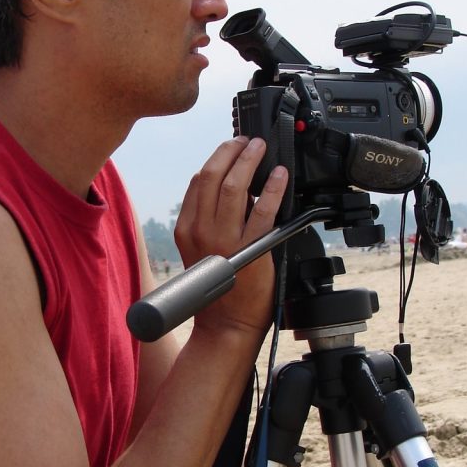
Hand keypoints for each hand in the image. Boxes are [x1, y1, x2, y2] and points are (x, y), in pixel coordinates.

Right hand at [174, 137, 287, 336]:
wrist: (228, 324)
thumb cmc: (218, 290)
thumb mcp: (201, 250)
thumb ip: (210, 220)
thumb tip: (234, 187)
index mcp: (186, 229)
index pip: (197, 182)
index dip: (216, 159)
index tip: (231, 149)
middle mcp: (200, 231)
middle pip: (211, 176)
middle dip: (230, 151)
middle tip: (246, 141)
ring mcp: (224, 240)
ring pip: (233, 187)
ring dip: (249, 161)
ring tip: (260, 149)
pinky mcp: (250, 250)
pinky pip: (262, 211)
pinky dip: (272, 188)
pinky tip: (280, 175)